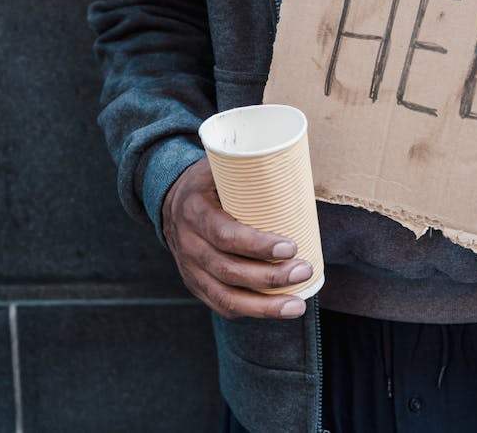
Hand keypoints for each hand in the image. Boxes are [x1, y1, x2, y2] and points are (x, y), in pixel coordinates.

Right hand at [161, 157, 312, 318]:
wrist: (171, 200)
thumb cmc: (210, 181)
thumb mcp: (221, 166)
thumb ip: (251, 166)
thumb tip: (298, 165)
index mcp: (194, 210)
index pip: (225, 235)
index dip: (258, 245)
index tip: (292, 246)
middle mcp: (188, 244)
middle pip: (229, 270)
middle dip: (271, 277)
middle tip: (305, 270)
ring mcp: (189, 269)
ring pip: (226, 297)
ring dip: (265, 306)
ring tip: (298, 305)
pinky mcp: (195, 284)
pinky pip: (221, 305)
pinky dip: (250, 311)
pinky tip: (276, 311)